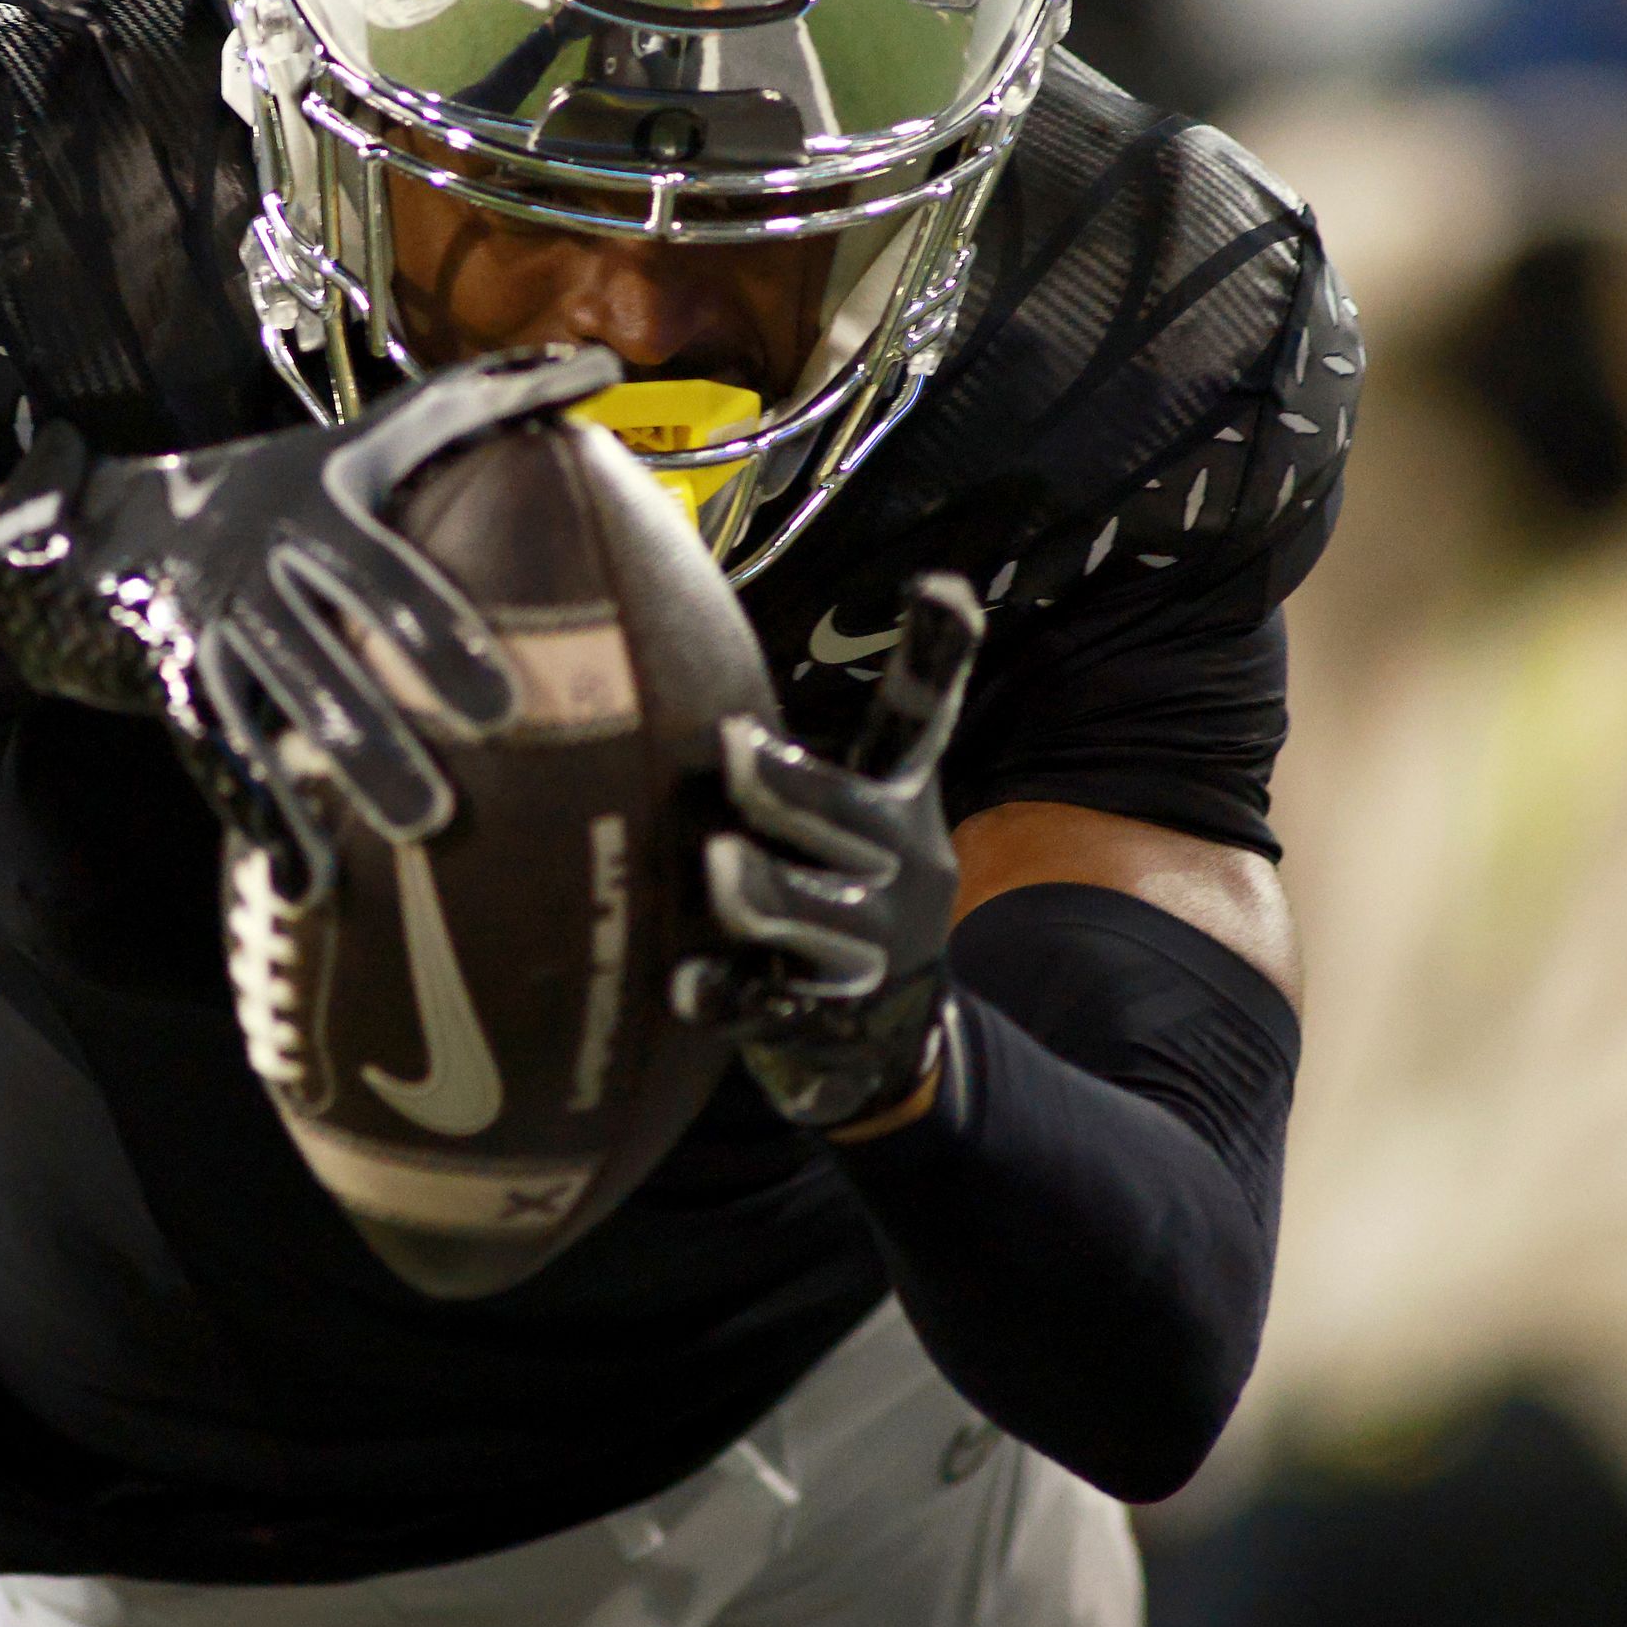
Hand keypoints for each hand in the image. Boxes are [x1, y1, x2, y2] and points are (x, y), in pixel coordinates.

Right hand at [0, 346, 618, 881]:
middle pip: (326, 649)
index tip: (500, 698)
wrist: (102, 528)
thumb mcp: (360, 440)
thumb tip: (597, 363)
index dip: (433, 630)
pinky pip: (220, 756)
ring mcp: (211, 626)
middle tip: (468, 771)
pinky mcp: (174, 682)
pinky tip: (311, 880)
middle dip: (394, 711)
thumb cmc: (272, 486)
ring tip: (421, 828)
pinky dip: (266, 817)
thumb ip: (471, 406)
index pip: (375, 570)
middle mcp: (255, 564)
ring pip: (276, 710)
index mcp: (310, 506)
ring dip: (346, 771)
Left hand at [678, 576, 984, 1130]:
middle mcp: (902, 872)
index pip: (918, 722)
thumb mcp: (848, 822)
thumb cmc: (837, 894)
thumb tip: (705, 685)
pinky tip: (684, 984)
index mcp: (899, 808)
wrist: (886, 1041)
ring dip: (768, 892)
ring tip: (719, 866)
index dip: (936, 656)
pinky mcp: (830, 1021)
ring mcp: (873, 952)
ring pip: (824, 919)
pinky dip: (729, 994)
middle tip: (734, 751)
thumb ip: (797, 765)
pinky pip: (773, 1006)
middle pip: (858, 822)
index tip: (941, 586)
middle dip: (797, 788)